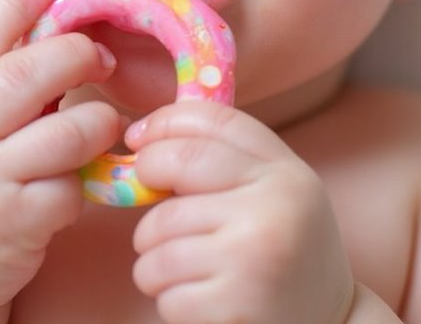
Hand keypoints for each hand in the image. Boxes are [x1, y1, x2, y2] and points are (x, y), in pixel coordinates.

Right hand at [0, 0, 120, 315]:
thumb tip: (59, 24)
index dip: (13, 1)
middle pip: (22, 74)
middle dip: (73, 54)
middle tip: (99, 56)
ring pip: (63, 132)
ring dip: (96, 122)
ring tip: (100, 126)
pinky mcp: (12, 224)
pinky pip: (70, 187)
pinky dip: (83, 182)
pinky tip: (71, 185)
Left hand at [126, 102, 354, 323]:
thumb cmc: (283, 248)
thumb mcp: (272, 189)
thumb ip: (224, 156)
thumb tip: (142, 135)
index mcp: (283, 169)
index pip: (211, 120)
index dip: (163, 122)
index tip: (137, 139)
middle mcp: (273, 202)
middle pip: (176, 165)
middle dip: (144, 184)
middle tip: (152, 211)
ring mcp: (254, 251)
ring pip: (158, 236)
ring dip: (153, 259)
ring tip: (181, 269)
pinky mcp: (237, 301)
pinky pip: (167, 290)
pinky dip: (169, 299)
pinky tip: (197, 300)